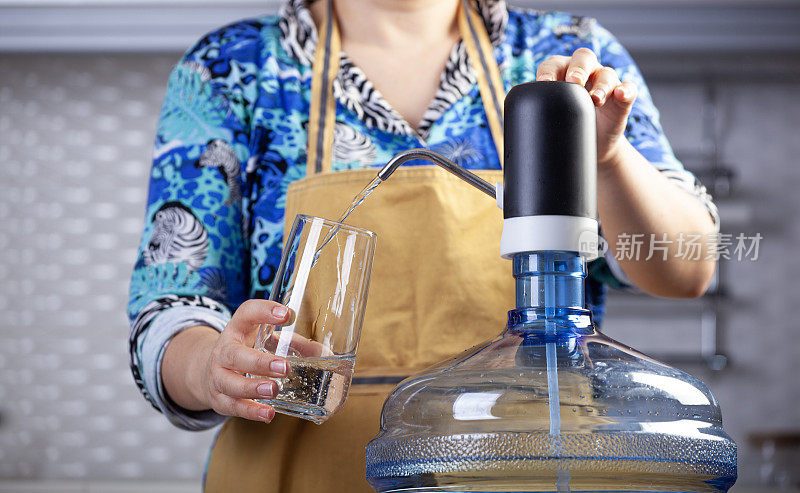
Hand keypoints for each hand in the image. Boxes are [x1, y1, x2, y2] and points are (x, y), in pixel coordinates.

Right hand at [195, 300, 291, 422]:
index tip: (286, 314)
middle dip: (260, 362)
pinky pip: (233, 406)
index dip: (264, 311)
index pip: (246, 313)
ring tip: (274, 390)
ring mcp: (218, 376)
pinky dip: (250, 411)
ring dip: (253, 388)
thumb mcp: (262, 338)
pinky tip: (268, 413)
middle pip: (234, 354)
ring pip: (230, 383)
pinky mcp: (219, 399)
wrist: (208, 370)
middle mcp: (223, 351)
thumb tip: (325, 354)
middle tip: (284, 367)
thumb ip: (292, 342)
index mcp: (237, 329)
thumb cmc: (245, 350)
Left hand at [536, 47, 637, 169]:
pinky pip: (628, 89)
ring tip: (595, 99)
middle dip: (578, 68)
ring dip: (601, 84)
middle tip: (573, 82)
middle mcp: (586, 72)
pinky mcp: (622, 98)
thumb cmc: (567, 128)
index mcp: (563, 73)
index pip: (555, 64)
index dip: (549, 71)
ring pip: (607, 73)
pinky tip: (621, 94)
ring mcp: (606, 83)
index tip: (543, 84)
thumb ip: (537, 117)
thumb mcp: (551, 120)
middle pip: (584, 58)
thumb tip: (513, 132)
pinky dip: (626, 90)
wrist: (592, 146)